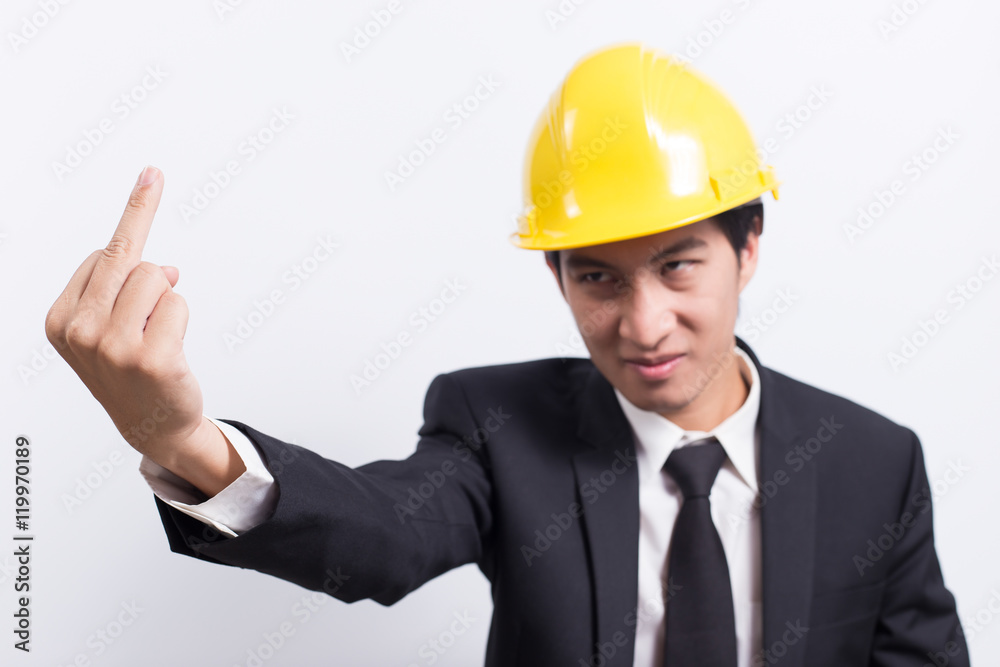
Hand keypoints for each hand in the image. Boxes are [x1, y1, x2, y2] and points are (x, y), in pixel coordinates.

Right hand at [45, 166, 242, 493]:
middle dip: (144, 236)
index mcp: (60, 319)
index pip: (102, 253)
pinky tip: (170, 349)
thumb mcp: (108, 327)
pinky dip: (182, 317)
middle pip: (126, 258)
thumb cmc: (131, 369)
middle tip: (152, 190)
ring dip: (167, 299)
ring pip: (155, 277)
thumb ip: (122, 289)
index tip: (150, 175)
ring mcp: (112, 347)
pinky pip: (178, 302)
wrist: (151, 425)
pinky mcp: (150, 358)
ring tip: (157, 334)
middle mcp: (79, 332)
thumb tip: (163, 266)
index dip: (132, 223)